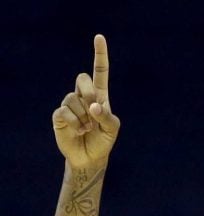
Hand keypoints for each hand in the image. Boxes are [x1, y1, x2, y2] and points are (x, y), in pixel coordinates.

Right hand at [52, 34, 119, 168]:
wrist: (90, 158)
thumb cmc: (103, 141)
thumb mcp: (112, 129)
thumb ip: (107, 116)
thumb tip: (93, 106)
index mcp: (99, 96)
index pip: (100, 71)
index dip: (100, 54)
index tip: (99, 37)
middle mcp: (83, 96)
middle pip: (82, 78)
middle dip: (88, 92)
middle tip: (94, 110)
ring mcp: (70, 104)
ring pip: (73, 99)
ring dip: (83, 117)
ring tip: (87, 129)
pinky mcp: (60, 115)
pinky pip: (65, 111)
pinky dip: (75, 123)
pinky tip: (79, 131)